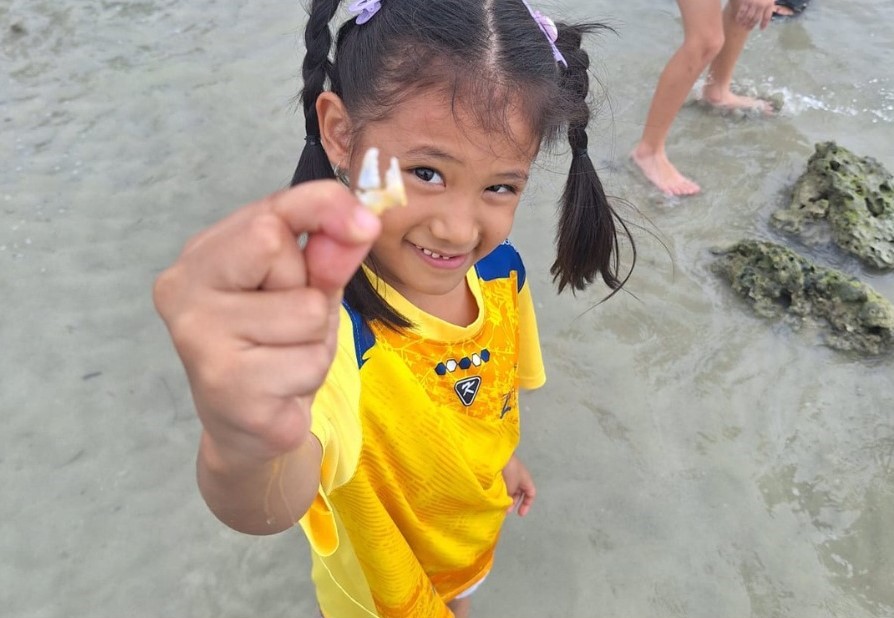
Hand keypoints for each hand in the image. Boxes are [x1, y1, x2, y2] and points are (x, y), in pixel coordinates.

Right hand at [154, 181, 380, 466]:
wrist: (246, 430)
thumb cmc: (273, 346)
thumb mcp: (305, 288)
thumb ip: (328, 252)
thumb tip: (360, 223)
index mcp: (199, 258)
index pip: (267, 209)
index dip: (325, 207)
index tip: (364, 222)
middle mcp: (183, 294)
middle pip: (275, 245)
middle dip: (307, 285)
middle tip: (287, 321)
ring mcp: (200, 343)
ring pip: (306, 310)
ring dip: (315, 338)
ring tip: (286, 357)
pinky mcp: (228, 391)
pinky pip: (308, 362)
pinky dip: (309, 376)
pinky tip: (281, 388)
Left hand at [502, 455, 535, 516]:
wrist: (498, 456)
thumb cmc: (509, 471)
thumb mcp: (512, 487)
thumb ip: (511, 496)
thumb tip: (507, 503)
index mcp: (526, 480)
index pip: (531, 494)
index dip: (527, 505)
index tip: (520, 514)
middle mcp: (519, 478)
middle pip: (518, 494)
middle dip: (513, 503)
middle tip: (506, 511)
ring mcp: (509, 475)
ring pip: (509, 490)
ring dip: (506, 499)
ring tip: (499, 506)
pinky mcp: (500, 473)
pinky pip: (502, 486)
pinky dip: (500, 493)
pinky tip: (495, 498)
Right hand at [735, 0, 774, 29]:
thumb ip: (768, 3)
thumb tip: (768, 11)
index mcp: (769, 3)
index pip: (767, 17)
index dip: (764, 23)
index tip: (762, 29)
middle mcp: (761, 6)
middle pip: (756, 19)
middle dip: (752, 25)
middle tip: (748, 29)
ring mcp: (753, 4)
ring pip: (748, 17)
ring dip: (745, 23)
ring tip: (742, 25)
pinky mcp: (745, 2)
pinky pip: (741, 12)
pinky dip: (739, 17)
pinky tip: (737, 20)